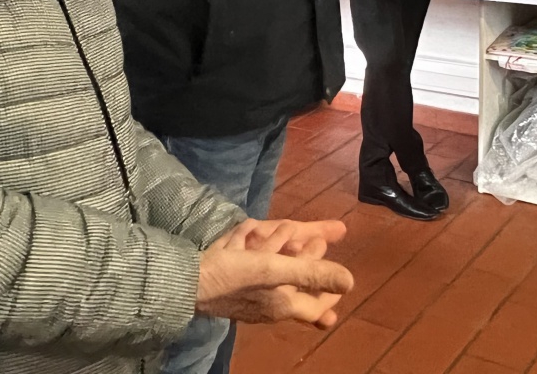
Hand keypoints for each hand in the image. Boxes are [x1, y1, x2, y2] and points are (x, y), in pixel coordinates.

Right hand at [196, 220, 352, 328]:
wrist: (186, 281)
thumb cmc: (233, 276)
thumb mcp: (275, 269)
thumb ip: (311, 273)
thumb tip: (350, 282)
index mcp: (282, 305)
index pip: (314, 307)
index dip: (329, 296)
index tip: (340, 285)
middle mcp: (268, 305)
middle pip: (295, 287)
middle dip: (306, 263)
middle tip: (317, 243)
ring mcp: (249, 297)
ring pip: (272, 274)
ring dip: (280, 249)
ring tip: (287, 229)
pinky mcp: (233, 284)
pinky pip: (250, 265)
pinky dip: (255, 249)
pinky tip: (250, 233)